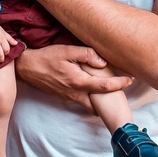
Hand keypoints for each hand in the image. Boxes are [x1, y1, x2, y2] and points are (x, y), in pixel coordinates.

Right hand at [14, 44, 131, 113]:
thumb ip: (86, 54)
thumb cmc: (46, 57)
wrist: (27, 68)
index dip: (120, 84)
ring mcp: (68, 97)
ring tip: (109, 91)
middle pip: (99, 104)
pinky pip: (81, 102)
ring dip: (100, 102)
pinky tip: (92, 89)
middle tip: (121, 92)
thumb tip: (103, 62)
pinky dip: (90, 99)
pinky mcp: (64, 96)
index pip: (104, 86)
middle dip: (111, 102)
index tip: (130, 80)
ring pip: (89, 105)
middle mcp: (75, 93)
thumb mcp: (66, 50)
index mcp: (78, 82)